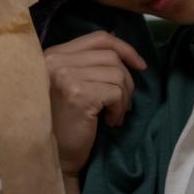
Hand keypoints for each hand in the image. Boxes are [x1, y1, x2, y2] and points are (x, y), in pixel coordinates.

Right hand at [45, 32, 146, 175]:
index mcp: (54, 55)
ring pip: (117, 74)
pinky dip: (119, 109)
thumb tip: (121, 44)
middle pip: (111, 56)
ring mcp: (66, 76)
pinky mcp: (79, 94)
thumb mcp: (70, 84)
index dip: (124, 48)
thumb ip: (87, 63)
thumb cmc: (63, 122)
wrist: (52, 155)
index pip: (98, 38)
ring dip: (123, 98)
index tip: (140, 66)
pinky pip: (116, 92)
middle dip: (127, 80)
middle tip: (122, 104)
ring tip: (113, 115)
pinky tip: (108, 122)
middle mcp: (56, 61)